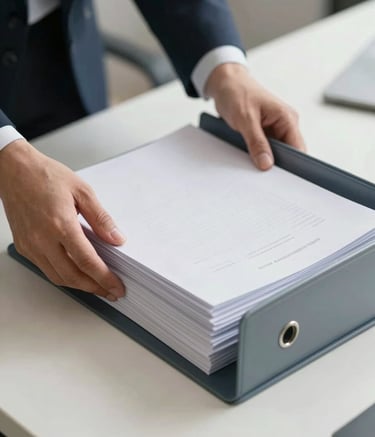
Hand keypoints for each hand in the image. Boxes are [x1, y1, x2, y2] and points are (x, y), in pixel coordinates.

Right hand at [0, 140, 125, 300]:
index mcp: (60, 224)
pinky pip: (45, 269)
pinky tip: (76, 273)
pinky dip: (63, 276)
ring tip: (97, 286)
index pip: (87, 261)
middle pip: (72, 276)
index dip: (104, 278)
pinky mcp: (24, 246)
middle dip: (95, 288)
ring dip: (79, 286)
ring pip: (57, 277)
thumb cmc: (45, 175)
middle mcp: (43, 239)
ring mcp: (31, 245)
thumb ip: (101, 218)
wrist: (14, 170)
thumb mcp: (83, 191)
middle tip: (111, 292)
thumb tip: (116, 239)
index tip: (116, 286)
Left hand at [205, 63, 305, 169]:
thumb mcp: (245, 119)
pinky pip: (265, 149)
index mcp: (286, 118)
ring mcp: (274, 128)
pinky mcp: (264, 132)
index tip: (281, 177)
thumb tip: (266, 164)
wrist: (225, 83)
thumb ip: (257, 142)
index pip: (298, 147)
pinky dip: (257, 154)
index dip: (292, 164)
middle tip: (263, 174)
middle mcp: (284, 123)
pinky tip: (249, 157)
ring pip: (275, 153)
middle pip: (288, 153)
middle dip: (276, 164)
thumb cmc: (237, 92)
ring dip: (265, 159)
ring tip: (253, 163)